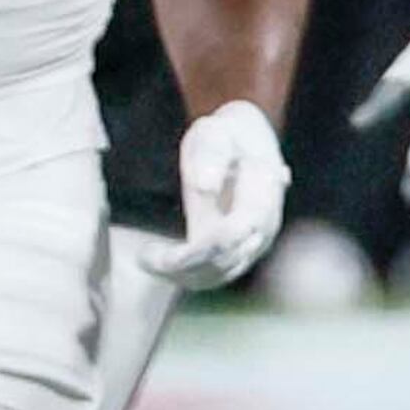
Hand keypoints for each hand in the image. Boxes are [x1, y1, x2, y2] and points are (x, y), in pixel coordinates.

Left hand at [147, 100, 287, 292]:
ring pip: (221, 274)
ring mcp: (255, 242)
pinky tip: (158, 264)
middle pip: (227, 261)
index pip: (233, 235)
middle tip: (145, 257)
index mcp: (263, 198)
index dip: (200, 250)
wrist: (248, 140)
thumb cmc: (228, 135)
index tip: (165, 254)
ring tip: (147, 260)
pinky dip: (188, 276)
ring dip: (183, 275)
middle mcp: (264, 227)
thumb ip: (211, 156)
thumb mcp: (216, 133)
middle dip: (185, 267)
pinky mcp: (240, 250)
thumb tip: (204, 186)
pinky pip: (217, 274)